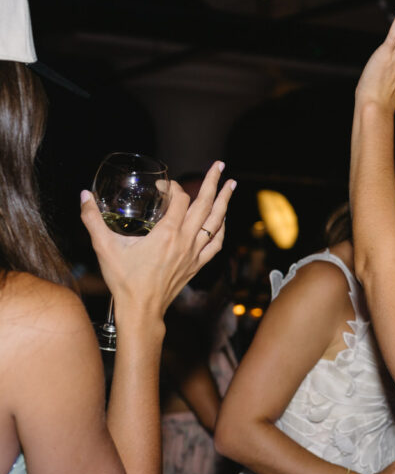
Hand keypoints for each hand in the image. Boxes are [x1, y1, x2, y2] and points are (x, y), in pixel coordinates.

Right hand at [81, 161, 234, 316]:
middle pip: (205, 204)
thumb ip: (92, 219)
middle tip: (220, 164)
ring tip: (232, 184)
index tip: (163, 185)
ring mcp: (195, 253)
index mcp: (167, 234)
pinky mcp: (198, 265)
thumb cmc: (124, 280)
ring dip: (225, 201)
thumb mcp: (104, 247)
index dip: (173, 187)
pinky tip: (224, 219)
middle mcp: (186, 241)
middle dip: (213, 182)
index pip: (180, 200)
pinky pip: (217, 243)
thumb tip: (83, 195)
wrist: (141, 310)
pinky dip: (222, 228)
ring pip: (216, 222)